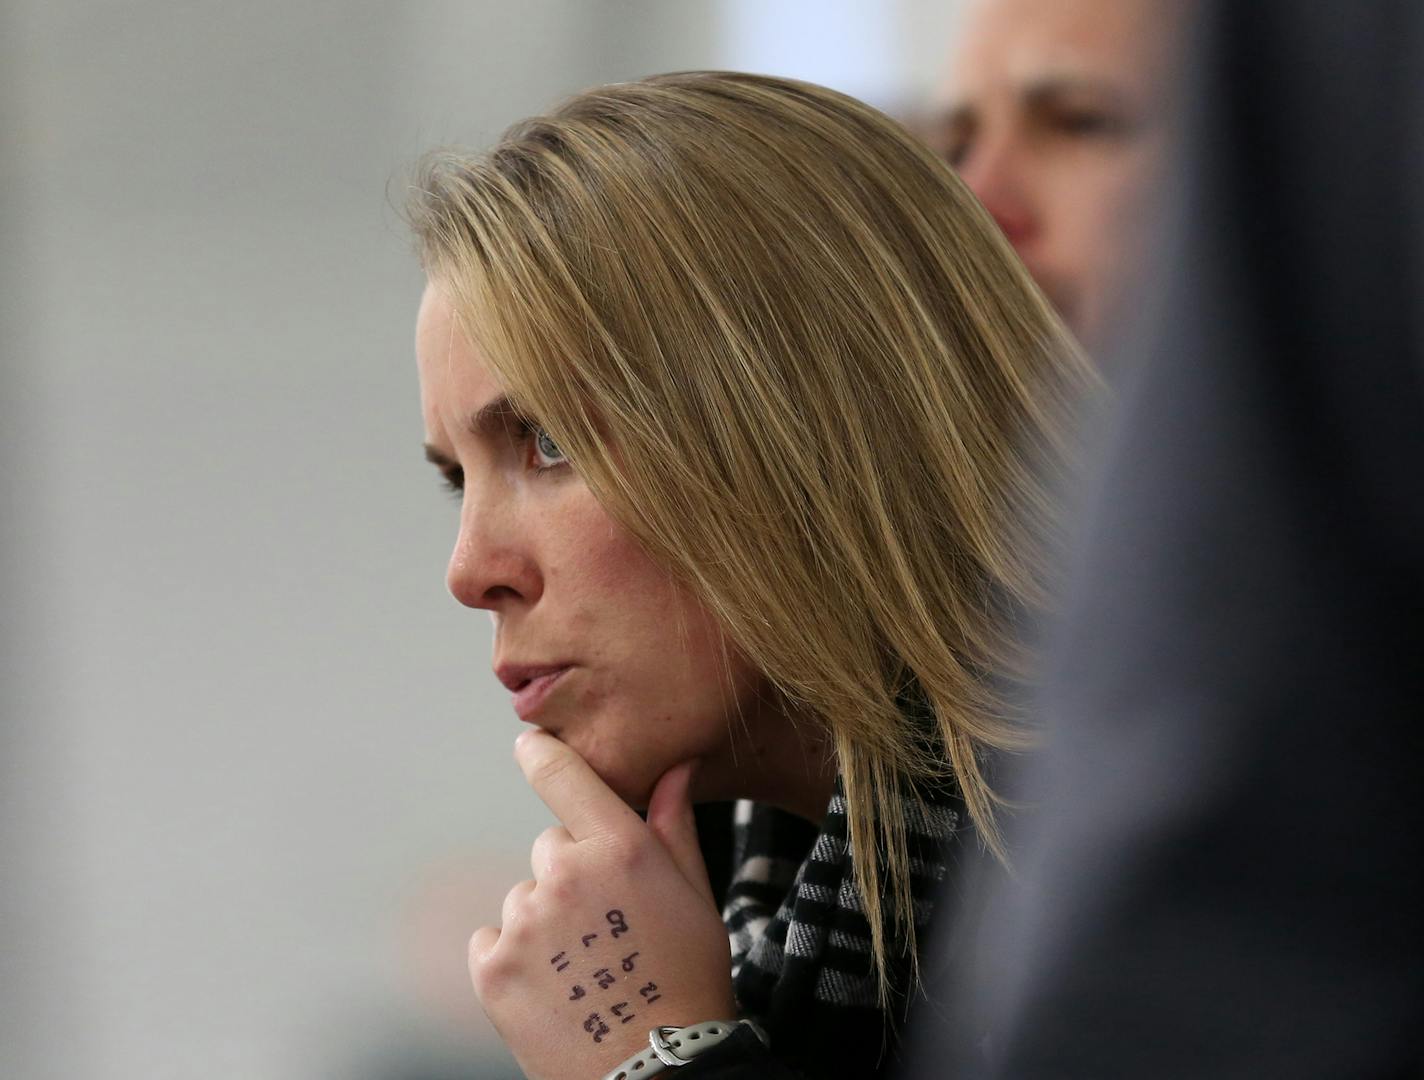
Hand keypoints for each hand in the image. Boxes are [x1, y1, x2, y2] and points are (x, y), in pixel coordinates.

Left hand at [470, 730, 736, 1079]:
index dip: (539, 753)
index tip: (528, 744)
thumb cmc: (687, 980)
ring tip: (586, 966)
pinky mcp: (491, 968)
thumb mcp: (695, 895)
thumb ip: (673, 822)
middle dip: (572, 874)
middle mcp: (564, 875)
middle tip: (608, 925)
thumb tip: (675, 765)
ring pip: (524, 898)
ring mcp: (523, 923)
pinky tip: (554, 985)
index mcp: (618, 847)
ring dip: (545, 921)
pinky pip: (493, 939)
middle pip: (550, 847)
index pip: (560, 774)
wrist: (657, 1072)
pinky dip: (514, 958)